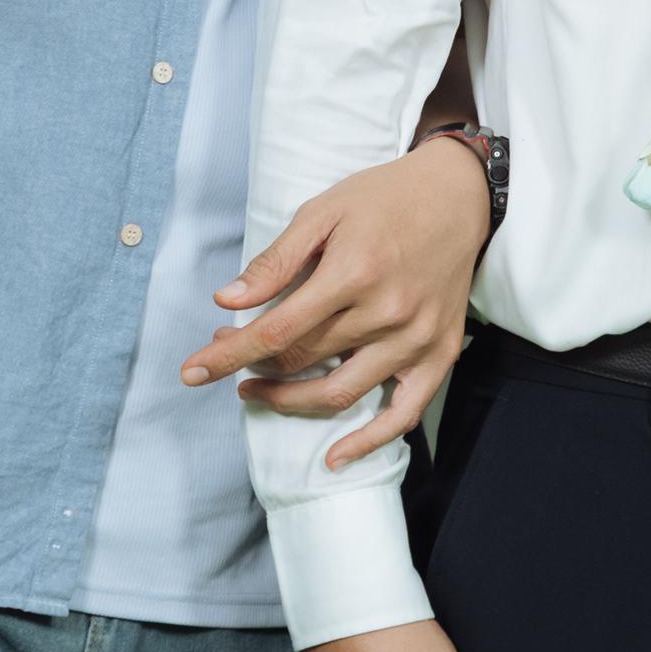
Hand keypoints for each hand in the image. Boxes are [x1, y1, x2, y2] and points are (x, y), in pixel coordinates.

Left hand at [188, 142, 492, 469]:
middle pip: (302, 360)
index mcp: (353, 273)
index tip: (192, 372)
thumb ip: (276, 261)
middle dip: (253, 366)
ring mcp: (415, 338)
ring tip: (261, 391)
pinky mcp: (439, 353)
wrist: (458, 195)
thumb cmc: (384, 199)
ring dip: (290, 400)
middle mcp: (386, 312)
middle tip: (230, 354)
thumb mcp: (323, 212)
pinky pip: (403, 413)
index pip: (275, 331)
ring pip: (339, 392)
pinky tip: (335, 456)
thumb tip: (227, 301)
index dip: (229, 355)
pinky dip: (368, 441)